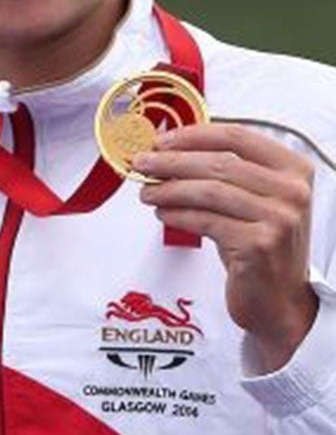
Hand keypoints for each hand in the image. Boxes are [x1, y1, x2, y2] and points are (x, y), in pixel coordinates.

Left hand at [134, 123, 316, 372]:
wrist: (278, 298)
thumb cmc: (258, 244)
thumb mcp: (252, 201)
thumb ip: (225, 173)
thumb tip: (169, 149)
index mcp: (293, 169)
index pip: (237, 137)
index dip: (194, 136)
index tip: (161, 140)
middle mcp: (292, 191)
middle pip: (219, 163)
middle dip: (172, 162)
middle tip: (141, 164)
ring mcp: (279, 218)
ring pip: (208, 191)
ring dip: (168, 189)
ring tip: (146, 192)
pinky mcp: (259, 244)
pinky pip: (205, 221)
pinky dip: (176, 214)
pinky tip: (161, 213)